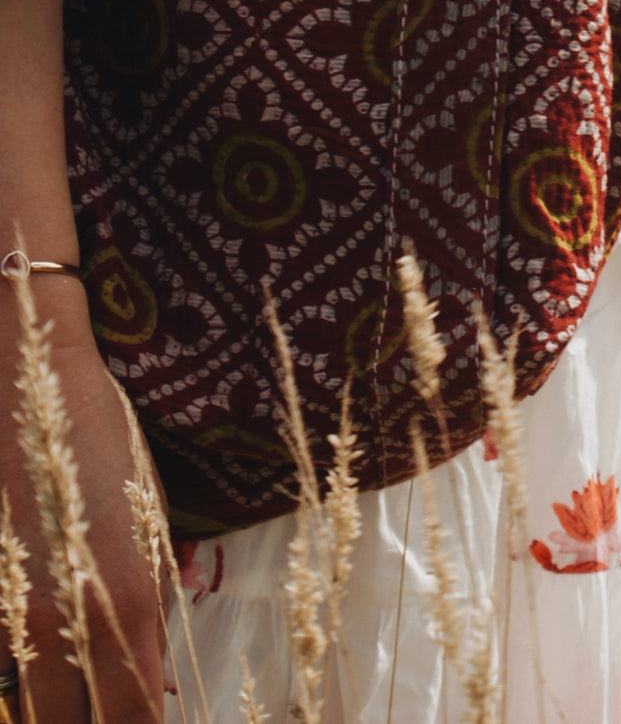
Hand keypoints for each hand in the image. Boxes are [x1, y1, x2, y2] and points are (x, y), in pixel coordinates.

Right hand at [0, 327, 166, 722]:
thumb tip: (158, 686)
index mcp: (120, 601)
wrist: (25, 379)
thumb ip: (152, 609)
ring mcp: (3, 608)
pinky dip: (17, 659)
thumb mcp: (149, 520)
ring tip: (75, 682)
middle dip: (86, 723)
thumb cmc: (100, 440)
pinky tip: (39, 631)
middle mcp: (55, 619)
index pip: (129, 719)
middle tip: (103, 705)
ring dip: (49, 700)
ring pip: (22, 698)